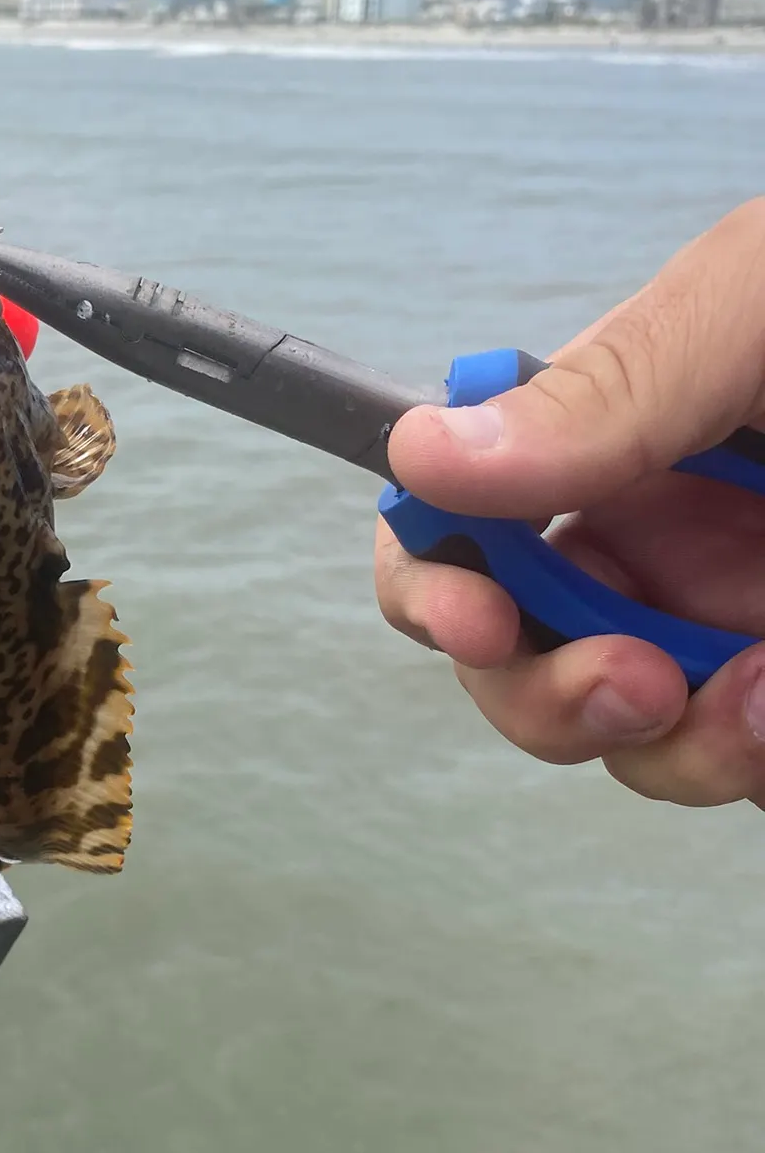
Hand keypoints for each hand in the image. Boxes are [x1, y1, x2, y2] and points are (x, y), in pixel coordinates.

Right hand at [375, 197, 764, 807]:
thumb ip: (610, 391)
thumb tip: (422, 459)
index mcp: (615, 446)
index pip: (459, 526)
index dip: (433, 581)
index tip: (476, 620)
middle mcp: (661, 548)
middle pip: (519, 660)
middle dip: (548, 695)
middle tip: (630, 689)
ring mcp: (742, 630)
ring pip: (639, 744)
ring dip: (682, 747)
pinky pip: (753, 762)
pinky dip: (764, 760)